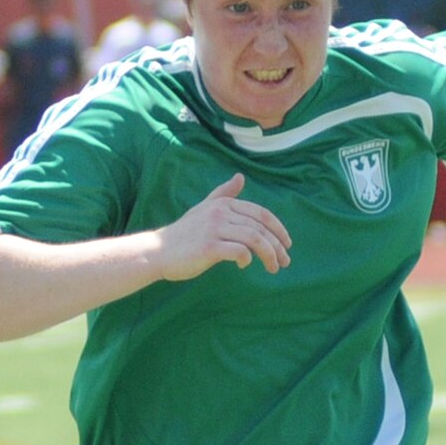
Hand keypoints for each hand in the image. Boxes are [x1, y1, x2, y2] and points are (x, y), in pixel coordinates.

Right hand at [155, 173, 291, 280]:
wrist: (158, 251)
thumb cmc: (184, 233)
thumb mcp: (204, 209)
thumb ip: (223, 194)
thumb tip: (240, 176)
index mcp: (223, 204)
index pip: (261, 214)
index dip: (279, 229)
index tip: (287, 244)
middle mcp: (220, 213)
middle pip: (261, 228)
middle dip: (278, 246)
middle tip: (285, 261)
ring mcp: (214, 229)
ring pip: (254, 240)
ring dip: (269, 255)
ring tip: (274, 268)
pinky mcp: (208, 247)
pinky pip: (239, 252)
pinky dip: (246, 259)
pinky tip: (244, 266)